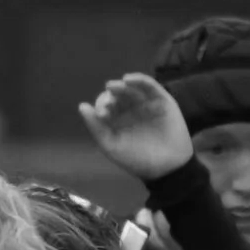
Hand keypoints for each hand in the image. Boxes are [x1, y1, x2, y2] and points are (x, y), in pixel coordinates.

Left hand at [78, 74, 192, 182]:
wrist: (167, 169)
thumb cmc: (138, 160)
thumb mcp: (112, 146)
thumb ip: (96, 128)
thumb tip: (81, 106)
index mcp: (118, 120)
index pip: (106, 105)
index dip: (102, 106)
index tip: (102, 115)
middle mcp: (132, 110)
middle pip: (118, 95)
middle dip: (111, 95)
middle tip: (109, 103)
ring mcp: (147, 104)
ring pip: (132, 88)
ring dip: (121, 86)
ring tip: (113, 87)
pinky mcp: (162, 101)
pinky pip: (150, 86)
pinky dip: (139, 80)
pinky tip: (128, 80)